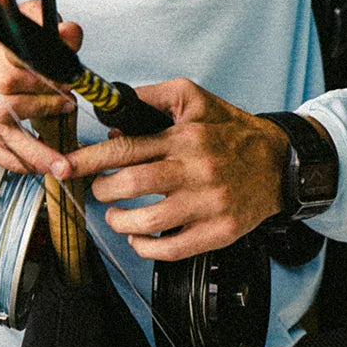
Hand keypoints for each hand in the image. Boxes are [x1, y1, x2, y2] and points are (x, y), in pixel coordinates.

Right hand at [0, 0, 81, 175]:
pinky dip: (10, 161)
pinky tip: (32, 166)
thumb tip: (70, 34)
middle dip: (43, 113)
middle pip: (6, 105)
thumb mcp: (26, 20)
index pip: (13, 72)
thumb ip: (51, 29)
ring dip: (33, 152)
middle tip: (69, 111)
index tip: (66, 89)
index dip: (43, 85)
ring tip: (59, 163)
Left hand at [60, 78, 290, 259]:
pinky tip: (138, 238)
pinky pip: (174, 249)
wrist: (280, 162)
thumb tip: (114, 110)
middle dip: (102, 190)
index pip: (126, 148)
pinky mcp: (220, 231)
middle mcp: (196, 169)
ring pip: (149, 221)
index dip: (90, 159)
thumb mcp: (195, 100)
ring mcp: (209, 204)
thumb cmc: (232, 131)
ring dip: (120, 221)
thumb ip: (152, 98)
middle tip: (96, 190)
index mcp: (185, 137)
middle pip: (132, 184)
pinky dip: (146, 248)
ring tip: (113, 215)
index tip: (67, 165)